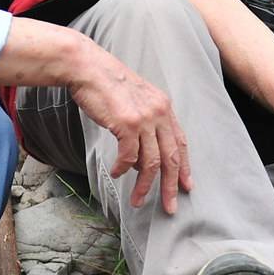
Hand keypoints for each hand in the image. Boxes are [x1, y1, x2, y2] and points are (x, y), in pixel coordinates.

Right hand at [68, 47, 190, 215]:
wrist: (87, 67)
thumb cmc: (105, 83)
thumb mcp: (134, 101)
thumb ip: (144, 125)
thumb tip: (140, 159)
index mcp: (163, 106)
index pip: (180, 142)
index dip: (184, 167)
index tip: (186, 186)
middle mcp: (159, 113)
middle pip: (171, 157)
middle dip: (171, 186)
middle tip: (170, 207)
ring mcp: (144, 118)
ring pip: (151, 162)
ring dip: (144, 185)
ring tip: (137, 200)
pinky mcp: (127, 123)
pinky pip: (128, 156)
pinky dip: (123, 169)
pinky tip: (116, 174)